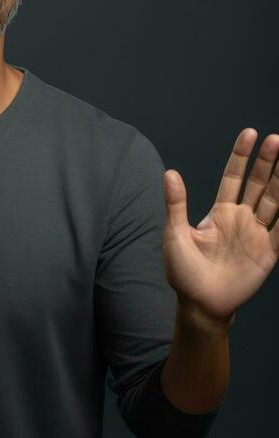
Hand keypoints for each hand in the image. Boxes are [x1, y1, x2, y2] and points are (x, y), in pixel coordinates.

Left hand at [162, 128, 278, 323]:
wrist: (199, 304)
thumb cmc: (183, 272)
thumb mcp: (175, 235)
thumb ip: (176, 204)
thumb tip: (170, 173)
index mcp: (220, 213)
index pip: (233, 177)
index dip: (241, 156)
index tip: (249, 134)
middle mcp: (241, 219)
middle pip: (259, 185)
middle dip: (267, 163)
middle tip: (276, 140)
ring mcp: (256, 235)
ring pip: (275, 201)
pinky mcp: (268, 253)